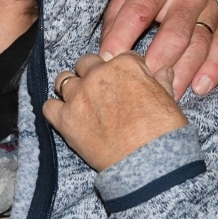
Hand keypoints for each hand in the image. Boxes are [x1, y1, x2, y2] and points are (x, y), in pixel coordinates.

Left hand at [42, 52, 188, 171]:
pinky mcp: (64, 118)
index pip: (120, 57)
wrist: (148, 161)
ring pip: (63, 80)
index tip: (124, 82)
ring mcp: (78, 96)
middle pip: (87, 63)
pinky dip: (55, 110)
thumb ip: (160, 82)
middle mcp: (97, 75)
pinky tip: (65, 117)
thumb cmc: (163, 132)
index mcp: (125, 65)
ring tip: (80, 101)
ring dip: (70, 88)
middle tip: (100, 90)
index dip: (123, 70)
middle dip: (93, 73)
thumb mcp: (169, 101)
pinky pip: (48, 106)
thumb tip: (163, 70)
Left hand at [101, 0, 217, 97]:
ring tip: (167, 94)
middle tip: (143, 84)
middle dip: (158, 61)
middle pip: (174, 32)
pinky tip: (198, 88)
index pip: (139, 11)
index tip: (109, 60)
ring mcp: (209, 8)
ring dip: (183, 73)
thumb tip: (107, 57)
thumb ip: (113, 27)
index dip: (122, 37)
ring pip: (199, 44)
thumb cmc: (139, 3)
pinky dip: (212, 70)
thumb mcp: (120, 5)